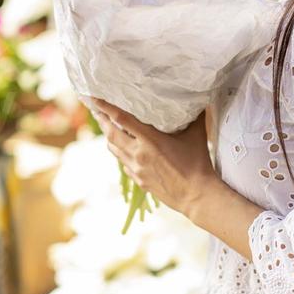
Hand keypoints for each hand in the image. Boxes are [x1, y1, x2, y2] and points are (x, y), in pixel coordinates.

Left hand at [90, 97, 217, 219]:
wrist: (196, 195)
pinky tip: (123, 149)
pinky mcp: (138, 180)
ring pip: (114, 149)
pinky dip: (120, 152)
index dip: (106, 108)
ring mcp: (136, 169)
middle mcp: (138, 154)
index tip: (95, 98)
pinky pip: (123, 163)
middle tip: (96, 109)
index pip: (122, 119)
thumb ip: (195, 116)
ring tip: (107, 126)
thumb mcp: (197, 135)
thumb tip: (196, 99)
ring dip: (109, 136)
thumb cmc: (198, 163)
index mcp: (150, 140)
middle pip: (111, 134)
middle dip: (102, 120)